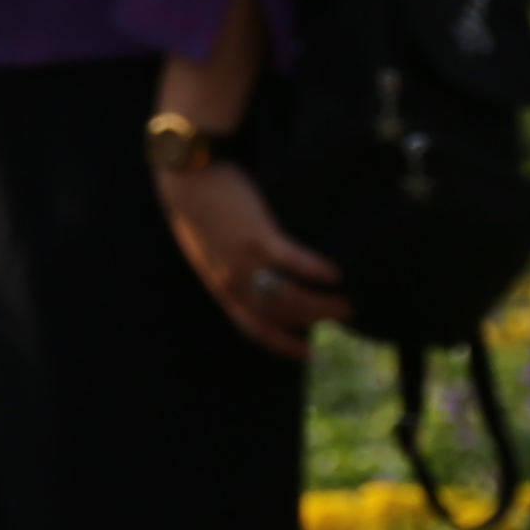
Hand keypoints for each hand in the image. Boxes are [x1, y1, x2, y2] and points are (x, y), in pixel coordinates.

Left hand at [159, 155, 347, 358]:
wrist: (185, 177)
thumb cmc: (198, 209)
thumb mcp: (209, 251)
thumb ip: (233, 270)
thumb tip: (267, 279)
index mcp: (219, 286)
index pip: (253, 327)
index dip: (281, 343)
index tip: (307, 352)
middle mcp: (231, 281)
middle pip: (280, 314)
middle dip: (314, 320)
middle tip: (343, 314)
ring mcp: (244, 260)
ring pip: (289, 296)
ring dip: (321, 303)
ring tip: (345, 300)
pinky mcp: (257, 236)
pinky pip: (292, 261)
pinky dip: (315, 270)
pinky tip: (334, 273)